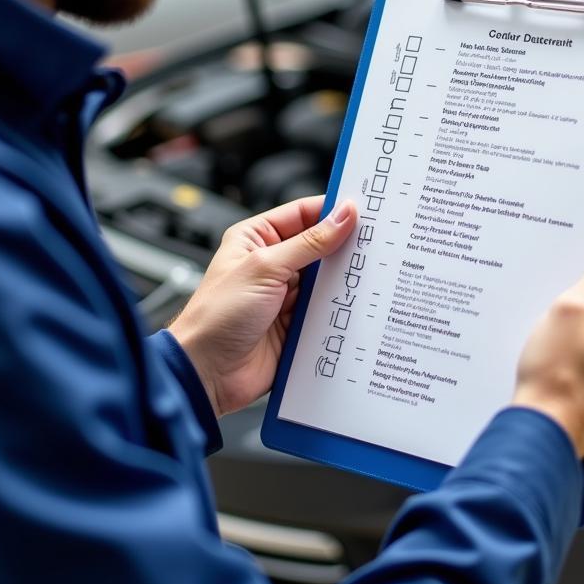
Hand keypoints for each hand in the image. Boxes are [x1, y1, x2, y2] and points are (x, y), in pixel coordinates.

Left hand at [169, 196, 356, 416]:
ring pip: (327, 280)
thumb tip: (341, 216)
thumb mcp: (265, 268)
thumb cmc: (216, 316)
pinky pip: (327, 310)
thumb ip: (309, 243)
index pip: (303, 214)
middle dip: (344, 246)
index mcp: (256, 239)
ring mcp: (285, 295)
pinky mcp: (296, 323)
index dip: (332, 211)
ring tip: (369, 274)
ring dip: (344, 279)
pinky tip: (356, 304)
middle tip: (376, 243)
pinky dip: (341, 308)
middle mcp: (272, 264)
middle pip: (319, 247)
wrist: (207, 373)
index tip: (363, 210)